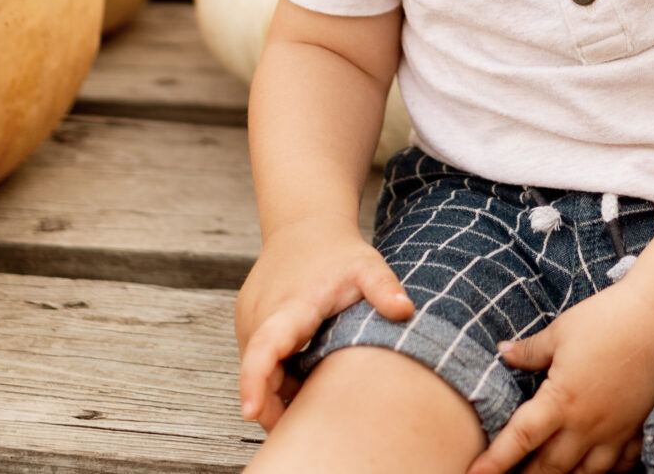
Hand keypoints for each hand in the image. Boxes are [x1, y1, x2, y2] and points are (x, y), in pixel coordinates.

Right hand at [235, 220, 414, 429]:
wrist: (305, 228)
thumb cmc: (338, 253)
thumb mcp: (367, 266)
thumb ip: (384, 287)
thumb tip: (405, 310)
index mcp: (290, 307)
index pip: (265, 347)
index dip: (255, 381)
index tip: (250, 411)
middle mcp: (260, 316)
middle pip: (259, 374)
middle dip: (275, 406)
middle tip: (309, 424)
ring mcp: (249, 322)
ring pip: (257, 371)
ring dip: (278, 391)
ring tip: (314, 388)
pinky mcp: (248, 326)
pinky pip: (258, 361)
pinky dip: (275, 376)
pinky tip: (304, 372)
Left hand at [469, 283, 653, 473]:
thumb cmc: (607, 318)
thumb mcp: (560, 331)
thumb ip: (529, 351)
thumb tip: (503, 353)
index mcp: (561, 400)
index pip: (519, 440)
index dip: (494, 462)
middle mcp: (586, 424)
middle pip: (548, 467)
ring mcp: (615, 430)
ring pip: (584, 473)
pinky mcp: (637, 426)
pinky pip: (619, 464)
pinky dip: (604, 471)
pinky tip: (594, 468)